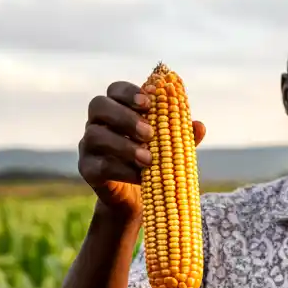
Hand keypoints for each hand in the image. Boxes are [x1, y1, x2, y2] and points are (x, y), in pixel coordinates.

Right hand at [78, 80, 205, 218]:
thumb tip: (199, 126)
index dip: (129, 92)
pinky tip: (141, 176)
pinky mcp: (87, 169)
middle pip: (98, 105)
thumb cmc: (152, 163)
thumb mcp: (170, 148)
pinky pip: (101, 166)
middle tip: (149, 133)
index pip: (115, 90)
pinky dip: (123, 170)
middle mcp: (97, 122)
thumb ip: (182, 136)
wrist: (136, 198)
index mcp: (116, 108)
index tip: (149, 102)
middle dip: (124, 116)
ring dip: (124, 145)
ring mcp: (88, 145)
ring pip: (96, 135)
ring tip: (149, 158)